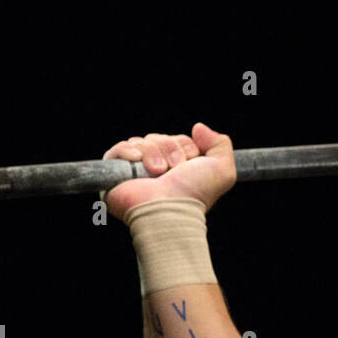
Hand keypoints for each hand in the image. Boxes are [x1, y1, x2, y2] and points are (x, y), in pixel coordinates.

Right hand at [102, 123, 236, 221]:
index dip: (183, 144)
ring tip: (158, 172)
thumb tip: (198, 127)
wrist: (170, 210)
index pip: (174, 139)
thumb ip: (220, 144)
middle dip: (168, 147)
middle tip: (173, 168)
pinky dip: (128, 150)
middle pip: (157, 138)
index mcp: (175, 168)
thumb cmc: (194, 195)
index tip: (189, 161)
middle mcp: (154, 169)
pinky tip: (137, 160)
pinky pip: (117, 149)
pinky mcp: (114, 176)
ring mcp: (133, 173)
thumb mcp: (222, 170)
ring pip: (140, 141)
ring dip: (152, 152)